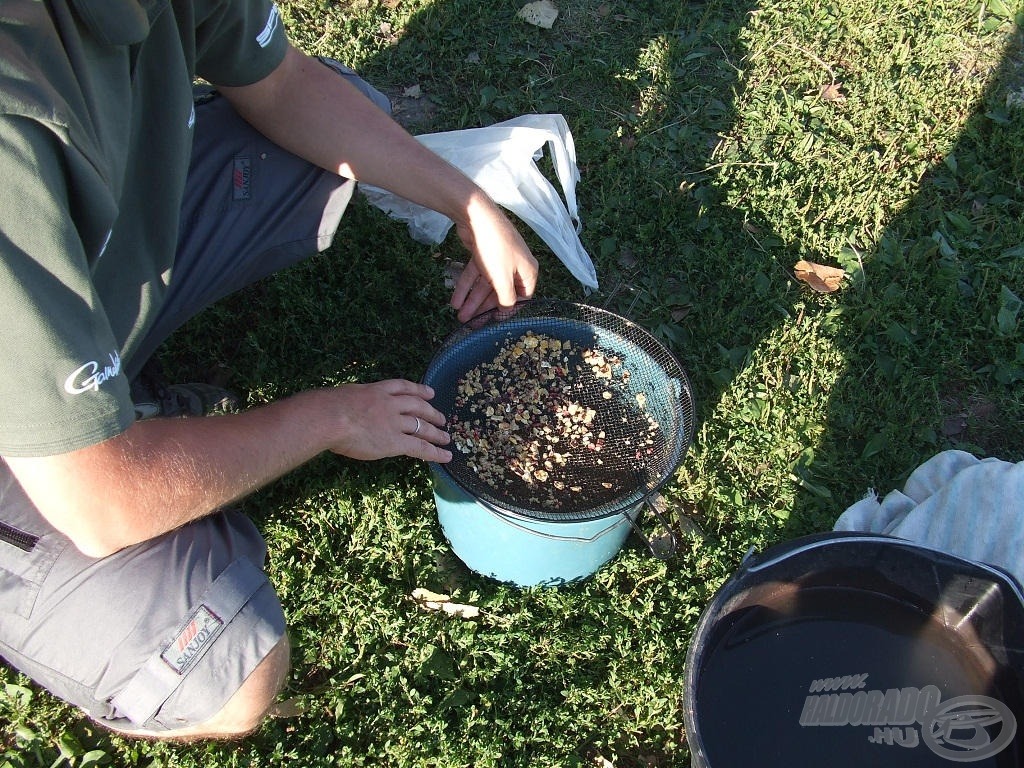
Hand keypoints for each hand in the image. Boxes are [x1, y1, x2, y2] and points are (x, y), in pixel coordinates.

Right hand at [326, 380, 451, 462]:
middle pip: (418, 406)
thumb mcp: (344, 396)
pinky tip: (445, 455)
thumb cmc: (326, 408)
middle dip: (431, 412)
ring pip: (422, 426)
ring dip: (436, 432)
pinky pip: (420, 447)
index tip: (430, 392)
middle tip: (442, 418)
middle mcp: (390, 404)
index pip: (403, 387)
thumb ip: (353, 401)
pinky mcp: (395, 441)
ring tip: (446, 437)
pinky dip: (435, 452)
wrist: (330, 417)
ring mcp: (394, 422)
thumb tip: (347, 407)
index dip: (419, 390)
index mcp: (376, 390)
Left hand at [450, 196, 537, 322]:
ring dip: (472, 301)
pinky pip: (476, 275)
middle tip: (471, 323)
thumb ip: (506, 299)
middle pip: (500, 292)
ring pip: (485, 285)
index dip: (508, 311)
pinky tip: (455, 300)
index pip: (522, 298)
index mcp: (527, 272)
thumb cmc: (496, 248)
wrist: (476, 216)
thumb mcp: (502, 279)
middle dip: (484, 308)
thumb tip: (507, 313)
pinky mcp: (483, 254)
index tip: (494, 322)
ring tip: (460, 316)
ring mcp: (498, 260)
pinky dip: (466, 287)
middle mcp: (515, 266)